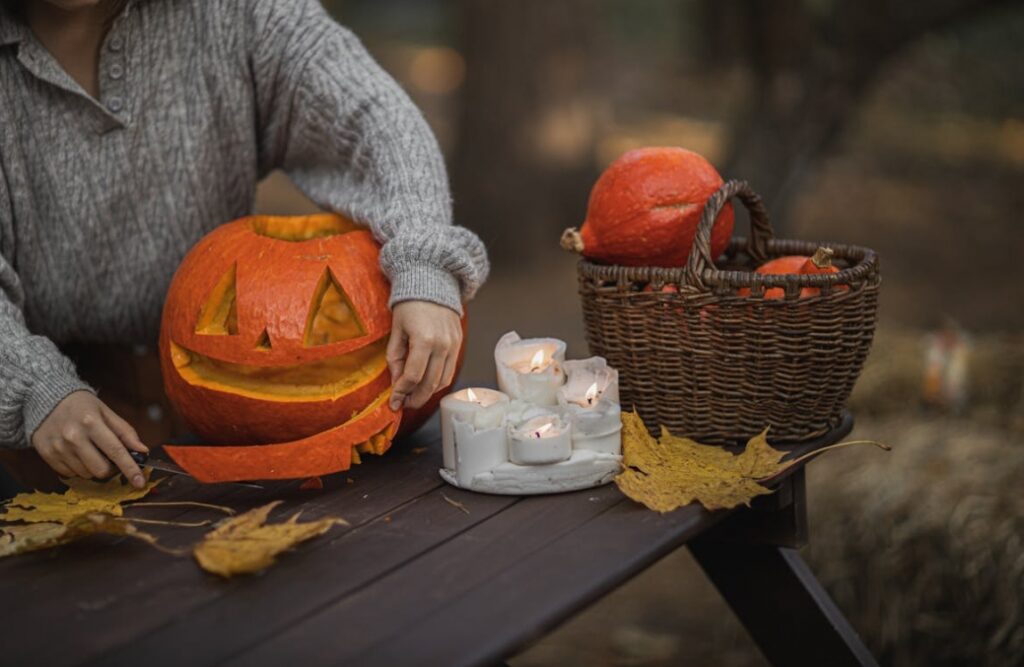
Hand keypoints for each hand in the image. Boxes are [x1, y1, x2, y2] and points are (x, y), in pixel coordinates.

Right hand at [32, 391, 148, 487]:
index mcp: (91, 422)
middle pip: (100, 470)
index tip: (140, 482)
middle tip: (111, 458)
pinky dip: (78, 468)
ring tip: (90, 451)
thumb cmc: (81, 406)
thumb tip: (142, 450)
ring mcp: (58, 448)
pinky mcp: (47, 455)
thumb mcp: (106, 412)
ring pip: (86, 474)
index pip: (116, 451)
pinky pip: (70, 474)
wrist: (46, 400)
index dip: (130, 469)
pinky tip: (76, 453)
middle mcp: (73, 437)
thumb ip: (125, 432)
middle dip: (111, 469)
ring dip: (94, 468)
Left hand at [387, 301, 461, 410]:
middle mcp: (442, 345)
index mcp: (424, 340)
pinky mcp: (459, 344)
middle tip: (403, 404)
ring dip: (428, 393)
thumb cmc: (409, 304)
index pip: (412, 376)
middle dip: (415, 399)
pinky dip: (438, 382)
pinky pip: (450, 370)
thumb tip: (396, 384)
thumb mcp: (396, 330)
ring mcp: (454, 345)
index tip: (393, 402)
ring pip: (443, 381)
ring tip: (414, 396)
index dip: (401, 393)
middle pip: (430, 384)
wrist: (432, 283)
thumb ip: (395, 358)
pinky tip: (426, 383)